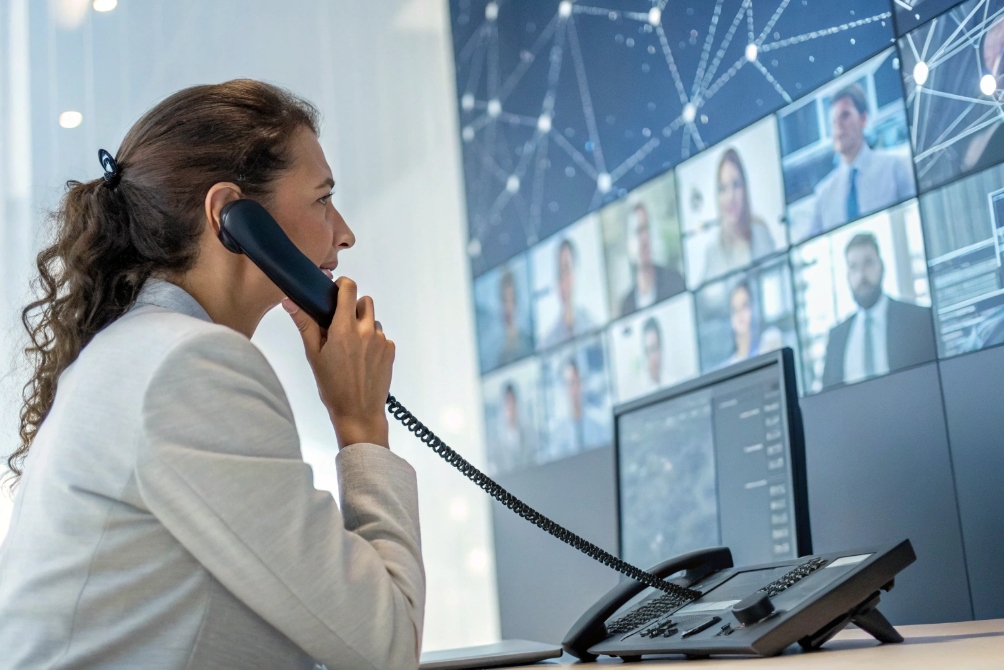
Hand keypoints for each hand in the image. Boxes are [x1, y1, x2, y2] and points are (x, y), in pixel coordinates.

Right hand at [284, 277, 393, 448]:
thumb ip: (304, 325)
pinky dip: (372, 341)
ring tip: (351, 348)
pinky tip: (362, 358)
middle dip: (353, 307)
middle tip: (341, 325)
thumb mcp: (313, 355)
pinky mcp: (391, 350)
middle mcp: (366, 331)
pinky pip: (382, 336)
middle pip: (364, 301)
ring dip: (363, 326)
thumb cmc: (333, 387)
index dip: (343, 285)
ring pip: (373, 319)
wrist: (358, 411)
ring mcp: (381, 340)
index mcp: (344, 329)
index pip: (349, 289)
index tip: (336, 291)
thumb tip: (290, 302)